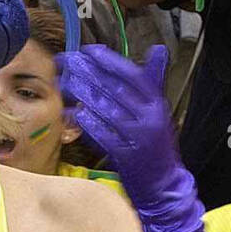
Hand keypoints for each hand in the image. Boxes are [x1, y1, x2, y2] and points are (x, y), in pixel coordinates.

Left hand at [56, 44, 176, 208]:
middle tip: (68, 61)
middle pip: (116, 89)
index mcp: (158, 103)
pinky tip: (74, 113)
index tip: (89, 50)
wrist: (164, 183)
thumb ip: (153, 80)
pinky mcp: (126, 157)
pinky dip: (89, 123)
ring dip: (84, 94)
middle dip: (89, 72)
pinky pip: (104, 135)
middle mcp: (150, 118)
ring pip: (108, 110)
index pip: (133, 75)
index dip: (110, 61)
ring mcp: (138, 138)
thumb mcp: (159, 110)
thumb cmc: (157, 144)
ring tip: (66, 82)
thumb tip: (158, 49)